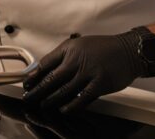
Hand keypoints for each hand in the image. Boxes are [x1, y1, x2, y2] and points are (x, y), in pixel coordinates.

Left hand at [22, 31, 145, 113]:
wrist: (128, 51)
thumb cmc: (104, 48)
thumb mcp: (80, 45)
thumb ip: (65, 56)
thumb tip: (47, 69)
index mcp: (69, 48)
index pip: (46, 63)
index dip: (34, 74)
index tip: (27, 83)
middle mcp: (76, 60)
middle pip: (51, 78)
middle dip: (37, 90)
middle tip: (28, 97)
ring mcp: (87, 73)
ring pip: (63, 89)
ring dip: (50, 99)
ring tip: (42, 105)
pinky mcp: (99, 84)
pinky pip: (81, 97)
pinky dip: (71, 105)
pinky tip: (63, 109)